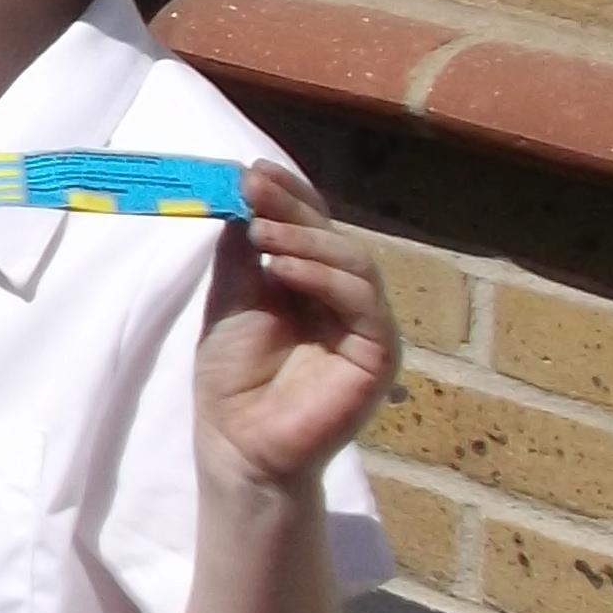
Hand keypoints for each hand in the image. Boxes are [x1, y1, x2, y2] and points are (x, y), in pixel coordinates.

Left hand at [195, 165, 396, 502]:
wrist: (238, 442)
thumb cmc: (234, 375)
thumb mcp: (234, 295)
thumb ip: (245, 248)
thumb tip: (247, 188)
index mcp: (314, 281)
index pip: (312, 224)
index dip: (288, 194)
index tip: (252, 170)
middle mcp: (346, 298)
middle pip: (334, 237)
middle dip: (292, 207)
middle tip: (254, 186)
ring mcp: (367, 325)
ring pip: (354, 263)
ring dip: (306, 239)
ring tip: (262, 230)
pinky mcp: (379, 354)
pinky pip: (362, 304)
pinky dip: (323, 278)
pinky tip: (282, 267)